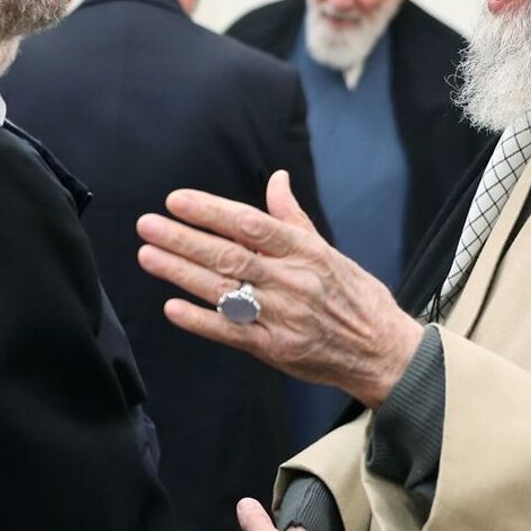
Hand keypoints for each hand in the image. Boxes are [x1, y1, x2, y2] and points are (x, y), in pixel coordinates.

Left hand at [136, 170, 423, 407]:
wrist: (383, 352)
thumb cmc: (357, 298)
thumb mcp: (330, 252)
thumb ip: (294, 218)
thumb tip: (277, 179)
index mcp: (306, 252)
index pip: (251, 225)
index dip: (212, 211)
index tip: (178, 201)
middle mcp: (292, 281)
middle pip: (230, 255)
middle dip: (184, 239)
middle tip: (148, 225)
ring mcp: (283, 317)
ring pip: (225, 290)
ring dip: (182, 273)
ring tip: (149, 255)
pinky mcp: (276, 349)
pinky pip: (232, 332)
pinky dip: (200, 320)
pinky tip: (172, 307)